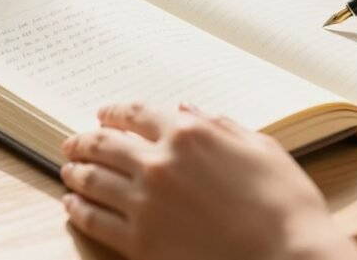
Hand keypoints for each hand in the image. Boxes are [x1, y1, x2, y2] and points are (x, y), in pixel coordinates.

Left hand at [60, 102, 356, 259]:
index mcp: (190, 134)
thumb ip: (220, 126)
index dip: (115, 112)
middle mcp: (159, 163)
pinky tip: (72, 205)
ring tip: (68, 170)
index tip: (104, 114)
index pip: (137, 114)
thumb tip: (187, 112)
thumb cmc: (285, 204)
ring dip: (76, 172)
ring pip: (94, 180)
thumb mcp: (260, 149)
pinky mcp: (140, 241)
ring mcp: (145, 204)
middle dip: (84, 140)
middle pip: (105, 145)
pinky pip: (96, 220)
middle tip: (72, 142)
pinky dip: (79, 210)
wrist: (288, 259)